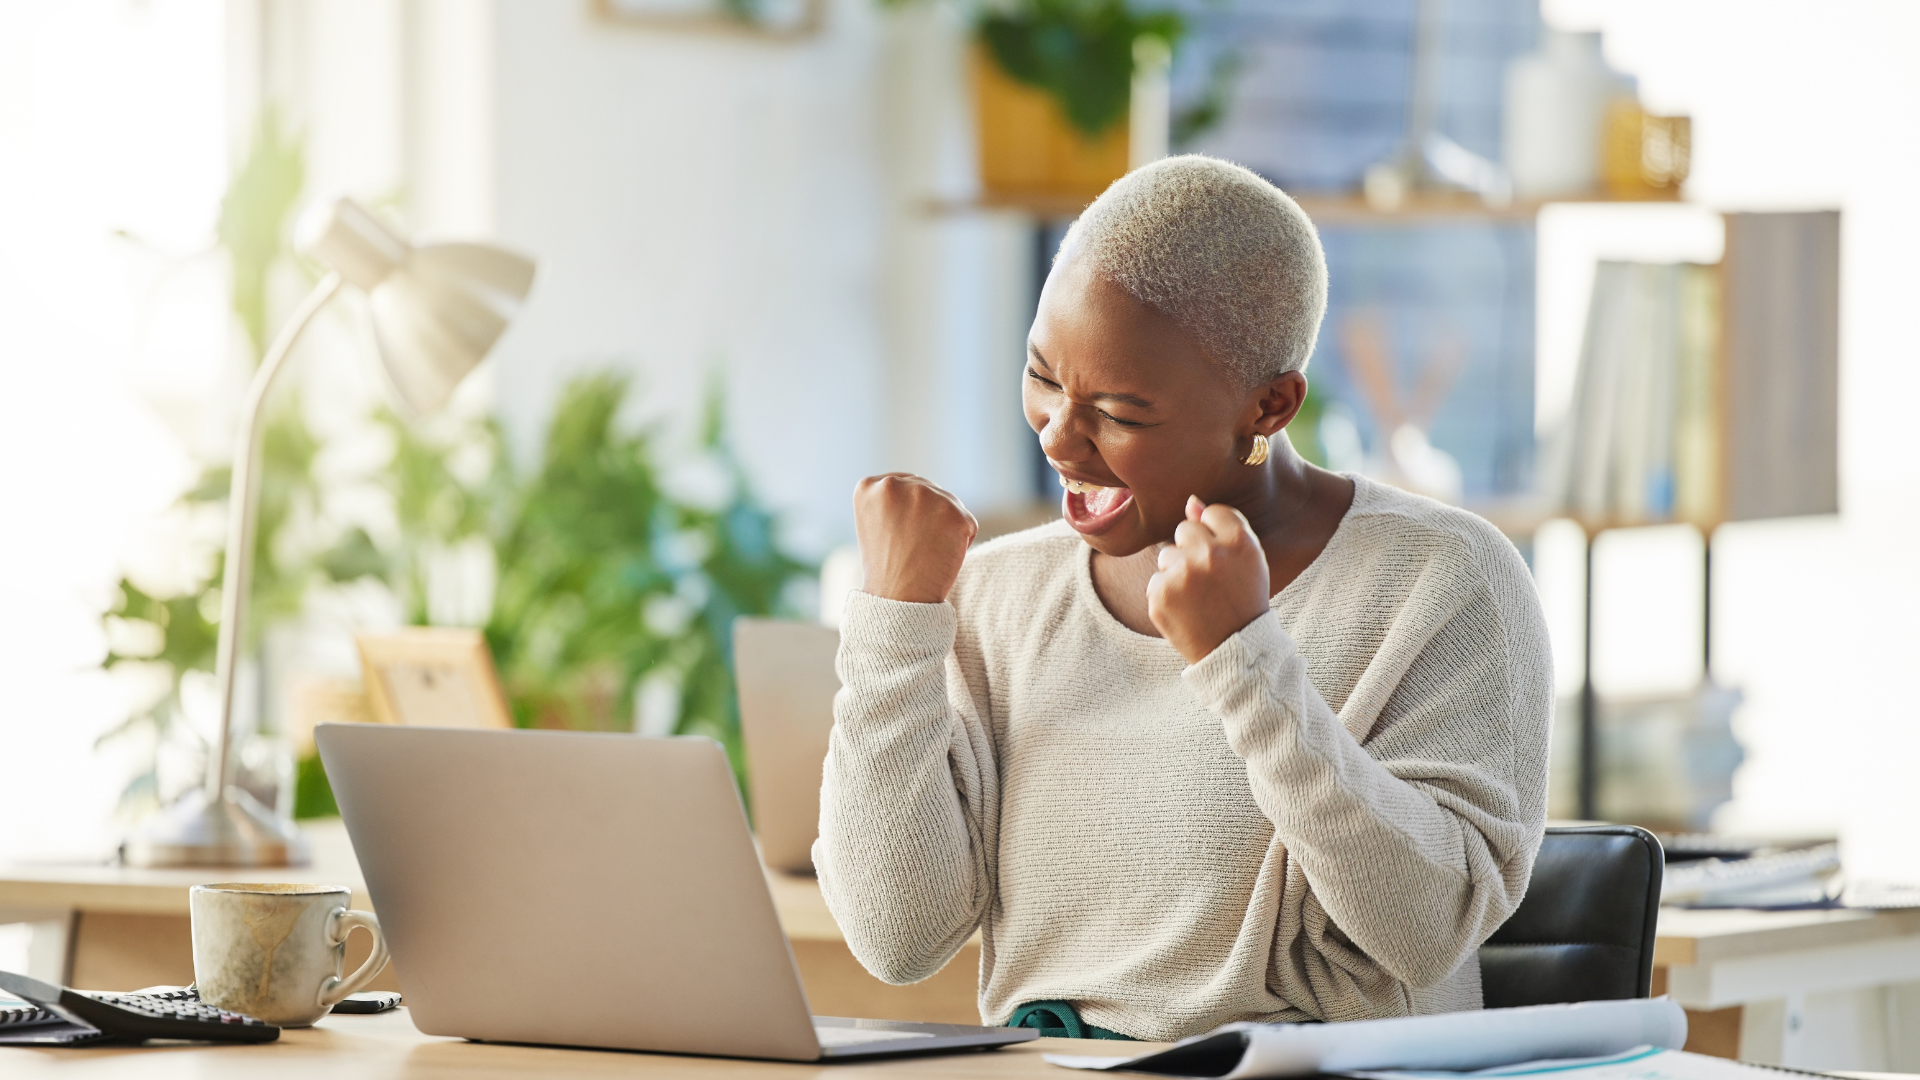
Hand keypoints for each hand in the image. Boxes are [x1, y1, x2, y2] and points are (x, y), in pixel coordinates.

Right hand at [852, 473, 978, 603]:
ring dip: (945, 528)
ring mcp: (926, 496)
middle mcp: (895, 484)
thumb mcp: (876, 523)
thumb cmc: (886, 569)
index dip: (909, 514)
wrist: (897, 601)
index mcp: (869, 486)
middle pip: (930, 491)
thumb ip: (895, 499)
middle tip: (914, 548)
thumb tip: (926, 488)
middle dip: (929, 518)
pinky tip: (941, 557)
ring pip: (950, 505)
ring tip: (926, 552)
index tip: (899, 537)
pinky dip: (962, 542)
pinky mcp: (955, 514)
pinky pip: (968, 523)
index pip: (906, 485)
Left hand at [1147, 496, 1270, 663]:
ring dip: (1177, 572)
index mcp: (1239, 541)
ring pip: (1166, 554)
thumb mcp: (1248, 560)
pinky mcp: (1160, 595)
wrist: (1235, 649)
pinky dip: (1166, 594)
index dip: (1215, 535)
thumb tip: (1191, 501)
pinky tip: (1185, 610)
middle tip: (1209, 579)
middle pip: (1184, 529)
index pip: (1212, 512)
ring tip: (1198, 596)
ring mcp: (1183, 574)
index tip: (1222, 559)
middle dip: (1192, 549)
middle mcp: (1210, 553)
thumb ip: (1224, 526)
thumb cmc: (1242, 599)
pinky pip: (1156, 580)